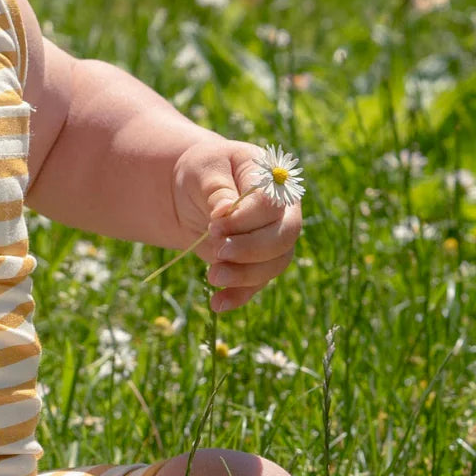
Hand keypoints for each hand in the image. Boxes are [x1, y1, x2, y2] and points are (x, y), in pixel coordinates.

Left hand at [171, 139, 302, 310]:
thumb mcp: (206, 171)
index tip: (213, 225)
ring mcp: (273, 239)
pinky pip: (256, 284)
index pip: (272, 205)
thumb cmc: (203, 174)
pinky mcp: (257, 263)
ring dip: (244, 276)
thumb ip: (217, 190)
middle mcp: (283, 212)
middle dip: (251, 250)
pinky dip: (238, 296)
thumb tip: (224, 211)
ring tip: (211, 277)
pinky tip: (217, 304)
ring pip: (275, 264)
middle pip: (284, 237)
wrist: (192, 194)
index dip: (245, 219)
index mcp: (274, 181)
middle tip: (217, 251)